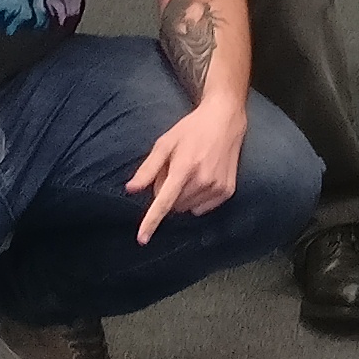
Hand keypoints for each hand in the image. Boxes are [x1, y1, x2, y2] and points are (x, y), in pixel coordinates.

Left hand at [126, 91, 245, 242]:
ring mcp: (217, 187)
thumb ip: (148, 168)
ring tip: (190, 172)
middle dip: (167, 193)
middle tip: (174, 170)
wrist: (225, 119)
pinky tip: (202, 179)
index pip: (164, 202)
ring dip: (182, 197)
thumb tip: (131, 189)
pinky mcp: (227, 191)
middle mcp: (203, 180)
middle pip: (173, 205)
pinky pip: (202, 208)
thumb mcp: (165, 143)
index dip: (151, 221)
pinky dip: (196, 199)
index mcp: (184, 168)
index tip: (142, 239)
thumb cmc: (191, 129)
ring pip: (187, 208)